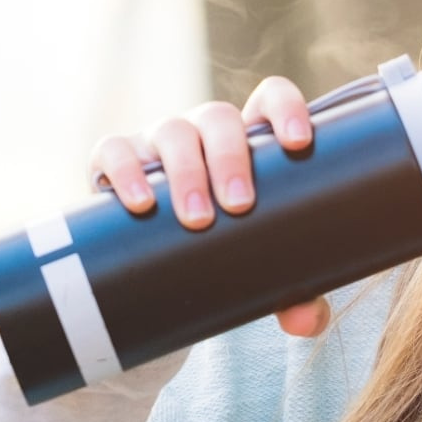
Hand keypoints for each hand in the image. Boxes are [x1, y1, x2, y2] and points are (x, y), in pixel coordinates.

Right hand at [87, 76, 330, 337]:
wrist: (158, 269)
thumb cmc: (227, 254)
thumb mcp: (262, 272)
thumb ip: (294, 294)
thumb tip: (306, 322)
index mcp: (251, 143)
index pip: (269, 99)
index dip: (285, 108)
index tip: (299, 142)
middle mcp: (205, 133)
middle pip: (218, 118)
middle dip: (230, 158)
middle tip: (239, 206)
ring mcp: (159, 143)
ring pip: (172, 132)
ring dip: (186, 173)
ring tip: (196, 219)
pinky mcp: (115, 160)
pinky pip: (114, 150)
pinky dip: (126, 172)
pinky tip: (140, 205)